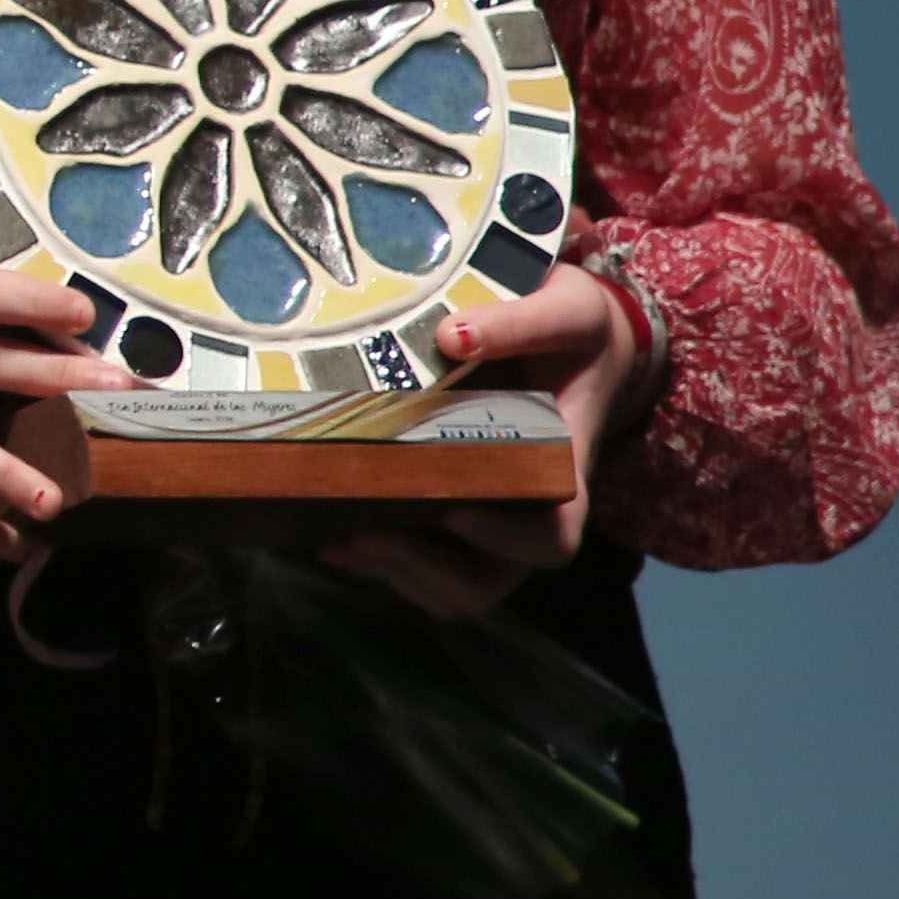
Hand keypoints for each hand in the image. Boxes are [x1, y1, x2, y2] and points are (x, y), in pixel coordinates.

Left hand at [327, 272, 643, 617]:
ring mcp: (487, 517)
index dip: (507, 540)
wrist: (565, 335)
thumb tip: (452, 336)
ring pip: (452, 586)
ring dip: (394, 572)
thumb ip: (522, 322)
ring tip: (335, 539)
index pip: (553, 533)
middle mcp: (524, 507)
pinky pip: (418, 566)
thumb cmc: (573, 331)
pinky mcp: (447, 510)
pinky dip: (374, 561)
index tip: (455, 509)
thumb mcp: (567, 311)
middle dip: (425, 569)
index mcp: (562, 466)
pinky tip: (326, 536)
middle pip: (490, 580)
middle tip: (362, 532)